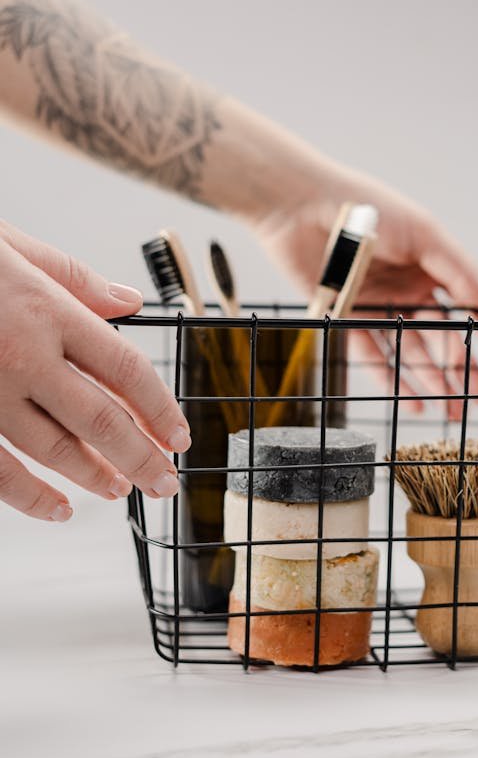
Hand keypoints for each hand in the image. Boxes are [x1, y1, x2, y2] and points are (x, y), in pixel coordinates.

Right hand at [0, 221, 190, 521]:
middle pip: (102, 420)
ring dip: (94, 476)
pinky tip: (57, 509)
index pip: (126, 370)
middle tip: (165, 482)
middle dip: (141, 458)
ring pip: (55, 450)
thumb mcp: (17, 248)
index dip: (161, 409)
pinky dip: (29, 498)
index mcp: (48, 311)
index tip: (179, 436)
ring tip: (121, 488)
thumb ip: (77, 280)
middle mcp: (24, 356)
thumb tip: (131, 302)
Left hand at [252, 168, 477, 416]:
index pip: (469, 306)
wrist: (301, 204)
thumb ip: (461, 272)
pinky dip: (392, 379)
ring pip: (411, 351)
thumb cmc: (367, 207)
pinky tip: (412, 402)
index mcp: (431, 265)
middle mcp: (407, 288)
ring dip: (433, 380)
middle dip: (463, 368)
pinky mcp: (346, 318)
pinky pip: (372, 354)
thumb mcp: (423, 235)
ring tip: (451, 408)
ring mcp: (378, 305)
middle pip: (442, 335)